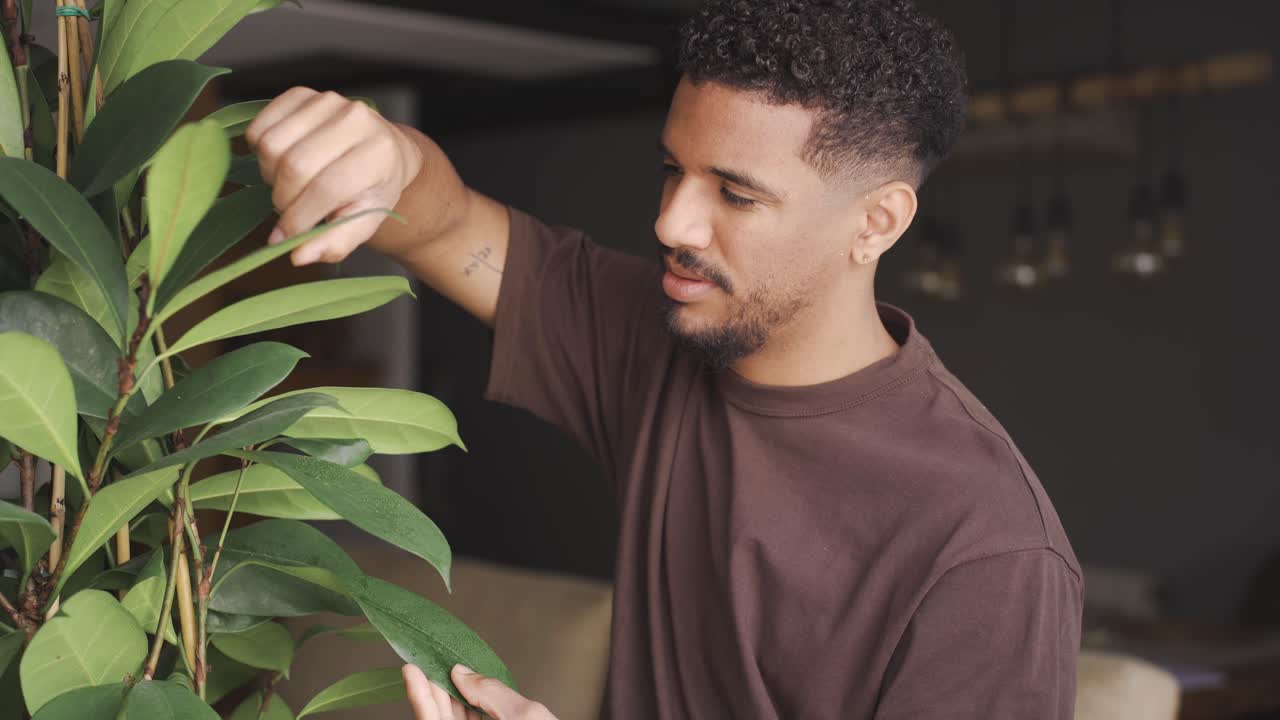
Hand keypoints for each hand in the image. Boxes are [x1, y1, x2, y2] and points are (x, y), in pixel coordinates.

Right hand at [245, 87, 425, 265]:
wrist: (382, 150)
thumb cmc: (373, 189)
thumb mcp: (365, 221)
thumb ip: (336, 242)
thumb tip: (298, 256)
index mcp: (379, 152)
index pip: (326, 187)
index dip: (300, 218)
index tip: (288, 237)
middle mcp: (355, 119)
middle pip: (294, 166)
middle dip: (284, 199)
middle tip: (292, 210)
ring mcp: (327, 101)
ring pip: (272, 145)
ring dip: (271, 176)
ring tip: (290, 185)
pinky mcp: (302, 94)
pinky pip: (260, 126)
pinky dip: (260, 151)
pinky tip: (282, 162)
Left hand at [403, 664, 557, 719]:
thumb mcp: (524, 716)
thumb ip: (490, 693)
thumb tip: (462, 674)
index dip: (419, 694)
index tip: (411, 669)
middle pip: (440, 718)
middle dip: (434, 688)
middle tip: (428, 661)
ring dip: (449, 695)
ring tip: (443, 669)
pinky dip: (465, 706)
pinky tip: (464, 689)